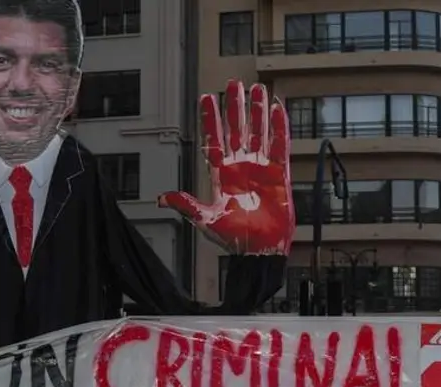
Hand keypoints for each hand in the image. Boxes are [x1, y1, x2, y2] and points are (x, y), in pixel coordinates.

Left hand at [159, 80, 293, 255]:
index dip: (210, 119)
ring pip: (259, 132)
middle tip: (234, 83)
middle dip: (235, 107)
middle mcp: (240, 167)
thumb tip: (161, 199)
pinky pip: (280, 146)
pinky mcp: (280, 174)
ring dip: (258, 111)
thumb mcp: (205, 219)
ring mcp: (260, 168)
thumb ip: (186, 204)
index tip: (207, 98)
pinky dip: (279, 128)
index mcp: (221, 175)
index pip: (214, 140)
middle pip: (237, 130)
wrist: (259, 250)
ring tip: (257, 88)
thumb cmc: (234, 238)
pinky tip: (278, 109)